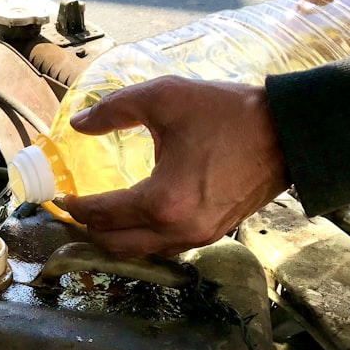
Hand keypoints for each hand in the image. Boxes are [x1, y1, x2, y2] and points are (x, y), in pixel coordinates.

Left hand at [62, 76, 288, 258]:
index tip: (61, 195)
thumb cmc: (227, 113)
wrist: (288, 134)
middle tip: (75, 210)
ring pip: (140, 252)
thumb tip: (79, 124)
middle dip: (89, 229)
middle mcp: (176, 230)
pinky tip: (135, 217)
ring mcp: (197, 238)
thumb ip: (115, 109)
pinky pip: (163, 247)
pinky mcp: (212, 236)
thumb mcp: (166, 97)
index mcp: (162, 201)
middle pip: (115, 246)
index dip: (74, 206)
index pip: (102, 214)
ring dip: (114, 238)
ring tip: (99, 215)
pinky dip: (141, 238)